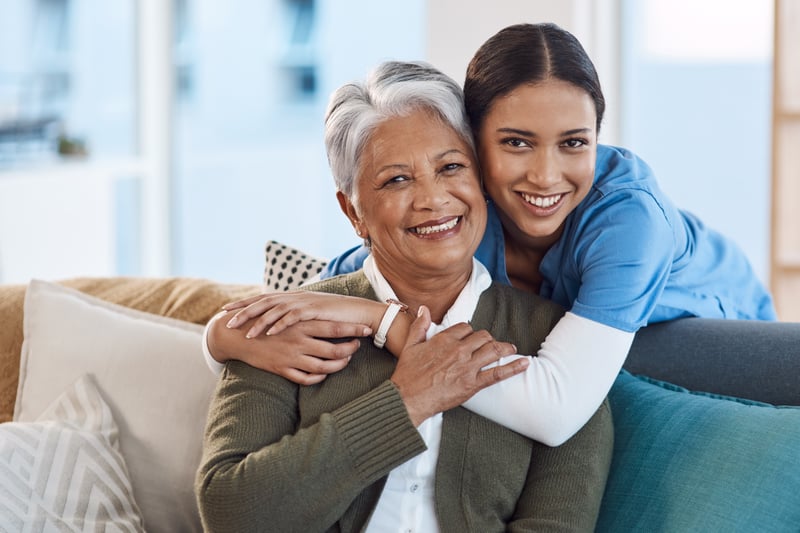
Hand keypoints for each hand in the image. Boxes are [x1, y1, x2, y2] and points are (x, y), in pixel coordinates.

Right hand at [209, 314, 370, 384]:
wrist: (239, 335)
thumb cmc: (267, 321)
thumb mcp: (287, 312)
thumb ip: (306, 313)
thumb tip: (325, 308)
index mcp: (302, 323)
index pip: (335, 327)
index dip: (354, 329)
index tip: (367, 330)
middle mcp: (299, 340)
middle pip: (334, 349)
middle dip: (350, 349)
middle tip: (357, 347)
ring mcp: (291, 357)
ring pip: (324, 366)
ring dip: (339, 365)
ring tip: (345, 360)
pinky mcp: (282, 369)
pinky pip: (306, 378)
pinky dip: (319, 376)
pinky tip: (325, 372)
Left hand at [222, 291, 382, 337]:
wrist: (356, 312)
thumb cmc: (334, 316)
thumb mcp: (310, 314)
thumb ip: (294, 314)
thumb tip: (279, 320)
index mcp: (291, 297)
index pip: (262, 298)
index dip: (244, 304)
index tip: (226, 310)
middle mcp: (294, 297)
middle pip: (262, 302)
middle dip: (243, 311)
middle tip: (226, 321)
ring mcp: (303, 302)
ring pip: (274, 310)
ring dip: (259, 322)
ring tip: (245, 333)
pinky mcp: (312, 310)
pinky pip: (292, 317)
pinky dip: (279, 325)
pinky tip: (268, 334)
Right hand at [390, 306, 525, 425]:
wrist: (408, 398)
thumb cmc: (407, 374)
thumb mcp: (409, 345)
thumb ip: (419, 326)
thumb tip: (424, 309)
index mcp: (444, 339)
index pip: (466, 328)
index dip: (470, 332)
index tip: (471, 337)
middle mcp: (459, 350)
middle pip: (482, 336)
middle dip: (488, 339)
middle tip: (491, 345)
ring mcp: (467, 366)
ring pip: (493, 350)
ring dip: (505, 348)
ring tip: (511, 349)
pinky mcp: (473, 383)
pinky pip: (498, 373)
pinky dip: (513, 368)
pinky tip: (524, 364)